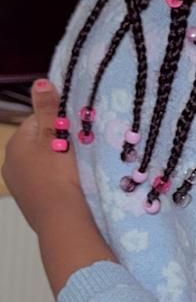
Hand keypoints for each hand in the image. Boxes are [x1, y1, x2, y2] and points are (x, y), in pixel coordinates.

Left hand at [1, 81, 82, 232]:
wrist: (61, 219)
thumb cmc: (59, 174)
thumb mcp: (56, 136)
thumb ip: (48, 109)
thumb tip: (40, 82)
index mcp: (14, 144)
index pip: (36, 122)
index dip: (59, 124)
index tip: (76, 131)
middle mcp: (9, 164)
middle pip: (39, 144)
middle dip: (58, 145)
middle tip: (80, 151)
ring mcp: (19, 186)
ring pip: (42, 165)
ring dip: (57, 165)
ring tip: (77, 171)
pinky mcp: (30, 203)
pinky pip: (44, 184)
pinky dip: (56, 183)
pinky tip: (70, 187)